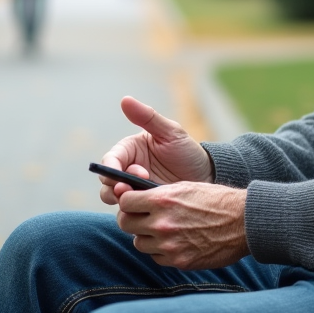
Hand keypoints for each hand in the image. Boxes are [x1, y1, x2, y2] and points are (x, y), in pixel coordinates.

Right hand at [99, 96, 213, 204]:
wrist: (207, 176)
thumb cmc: (187, 151)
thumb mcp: (170, 132)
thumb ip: (148, 117)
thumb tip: (125, 99)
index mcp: (129, 151)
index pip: (110, 161)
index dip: (114, 169)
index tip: (132, 173)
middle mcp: (127, 171)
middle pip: (106, 184)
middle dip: (115, 188)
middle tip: (132, 190)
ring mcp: (134, 191)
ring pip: (114, 200)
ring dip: (123, 202)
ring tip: (142, 200)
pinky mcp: (142, 207)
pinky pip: (130, 213)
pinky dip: (135, 212)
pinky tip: (151, 210)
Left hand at [117, 182, 248, 269]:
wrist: (244, 222)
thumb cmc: (217, 200)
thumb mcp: (187, 187)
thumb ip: (159, 194)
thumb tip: (137, 199)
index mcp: (163, 200)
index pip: (125, 202)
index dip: (127, 201)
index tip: (132, 202)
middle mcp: (162, 223)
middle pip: (126, 224)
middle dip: (131, 219)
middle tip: (142, 217)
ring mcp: (169, 245)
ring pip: (139, 243)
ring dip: (146, 236)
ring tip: (162, 230)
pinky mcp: (178, 261)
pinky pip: (156, 257)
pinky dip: (161, 250)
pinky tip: (175, 241)